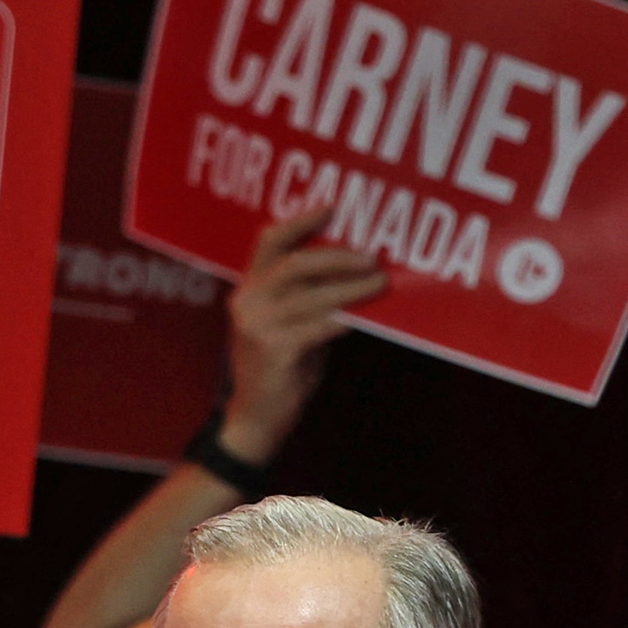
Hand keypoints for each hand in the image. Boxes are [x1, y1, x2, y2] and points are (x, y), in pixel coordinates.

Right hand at [216, 206, 386, 464]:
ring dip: (352, 287)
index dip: (301, 220)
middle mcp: (248, 302)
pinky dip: (345, 317)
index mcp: (248, 290)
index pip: (268, 241)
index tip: (335, 206)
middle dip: (338, 255)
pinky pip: (319, 326)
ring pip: (313, 294)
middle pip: (296, 262)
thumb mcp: (287, 326)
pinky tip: (364, 316)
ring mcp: (257, 327)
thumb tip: (354, 270)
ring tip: (380, 282)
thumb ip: (307, 298)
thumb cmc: (279, 372)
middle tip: (372, 255)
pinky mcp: (274, 351)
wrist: (254, 421)